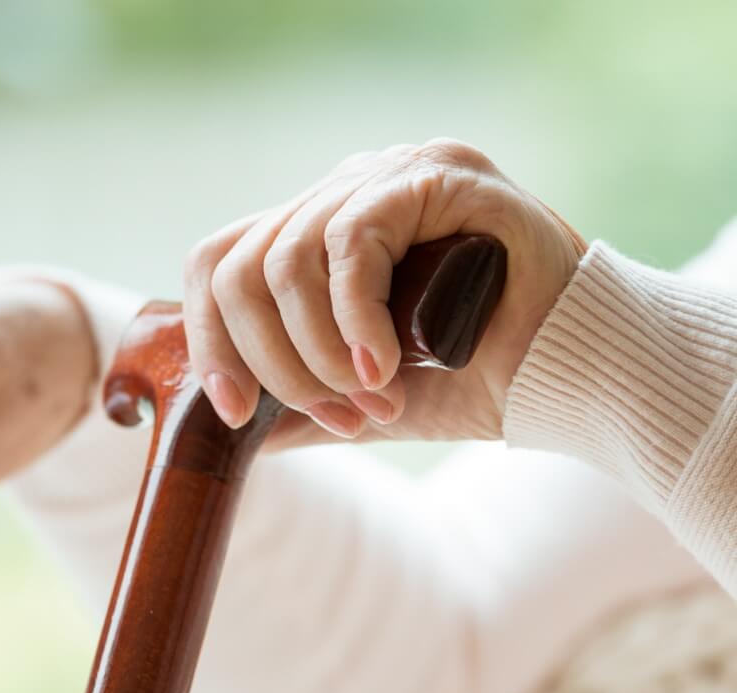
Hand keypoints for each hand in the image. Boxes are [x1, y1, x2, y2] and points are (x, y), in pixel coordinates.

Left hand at [183, 139, 586, 446]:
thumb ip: (296, 403)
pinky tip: (383, 366)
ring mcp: (388, 174)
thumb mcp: (359, 399)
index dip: (211, 341)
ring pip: (286, 260)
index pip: (221, 264)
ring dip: (317, 352)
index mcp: (316, 232)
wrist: (572, 377)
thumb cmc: (474, 381)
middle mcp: (343, 192)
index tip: (235, 413)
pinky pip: (352, 241)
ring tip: (372, 397)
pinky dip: (354, 318)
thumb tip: (226, 428)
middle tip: (336, 413)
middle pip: (240, 267)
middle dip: (273, 363)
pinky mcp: (436, 174)